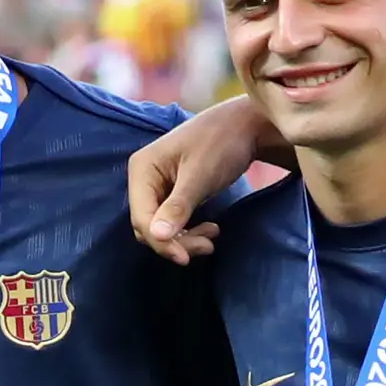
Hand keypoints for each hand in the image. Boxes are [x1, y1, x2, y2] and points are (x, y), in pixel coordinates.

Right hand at [128, 99, 281, 264]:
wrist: (245, 126)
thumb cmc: (221, 143)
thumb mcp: (200, 176)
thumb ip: (178, 206)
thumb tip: (157, 236)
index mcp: (142, 168)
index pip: (141, 218)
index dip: (161, 242)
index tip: (186, 258)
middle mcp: (144, 178)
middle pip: (149, 226)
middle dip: (176, 242)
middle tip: (207, 246)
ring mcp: (157, 186)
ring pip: (162, 228)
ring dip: (185, 239)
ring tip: (213, 237)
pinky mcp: (172, 193)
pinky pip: (173, 222)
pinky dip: (190, 231)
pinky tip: (211, 230)